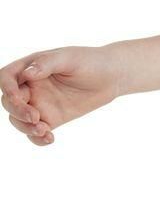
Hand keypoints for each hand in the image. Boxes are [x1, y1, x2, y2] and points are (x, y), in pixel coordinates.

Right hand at [0, 45, 121, 145]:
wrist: (110, 78)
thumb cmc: (88, 62)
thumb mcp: (68, 58)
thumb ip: (46, 64)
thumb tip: (28, 74)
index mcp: (29, 68)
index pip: (7, 79)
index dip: (8, 90)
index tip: (19, 99)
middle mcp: (31, 87)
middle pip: (10, 102)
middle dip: (17, 112)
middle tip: (35, 118)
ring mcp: (41, 104)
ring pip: (20, 120)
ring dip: (25, 128)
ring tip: (44, 131)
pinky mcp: (53, 118)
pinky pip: (38, 131)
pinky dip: (38, 139)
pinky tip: (50, 138)